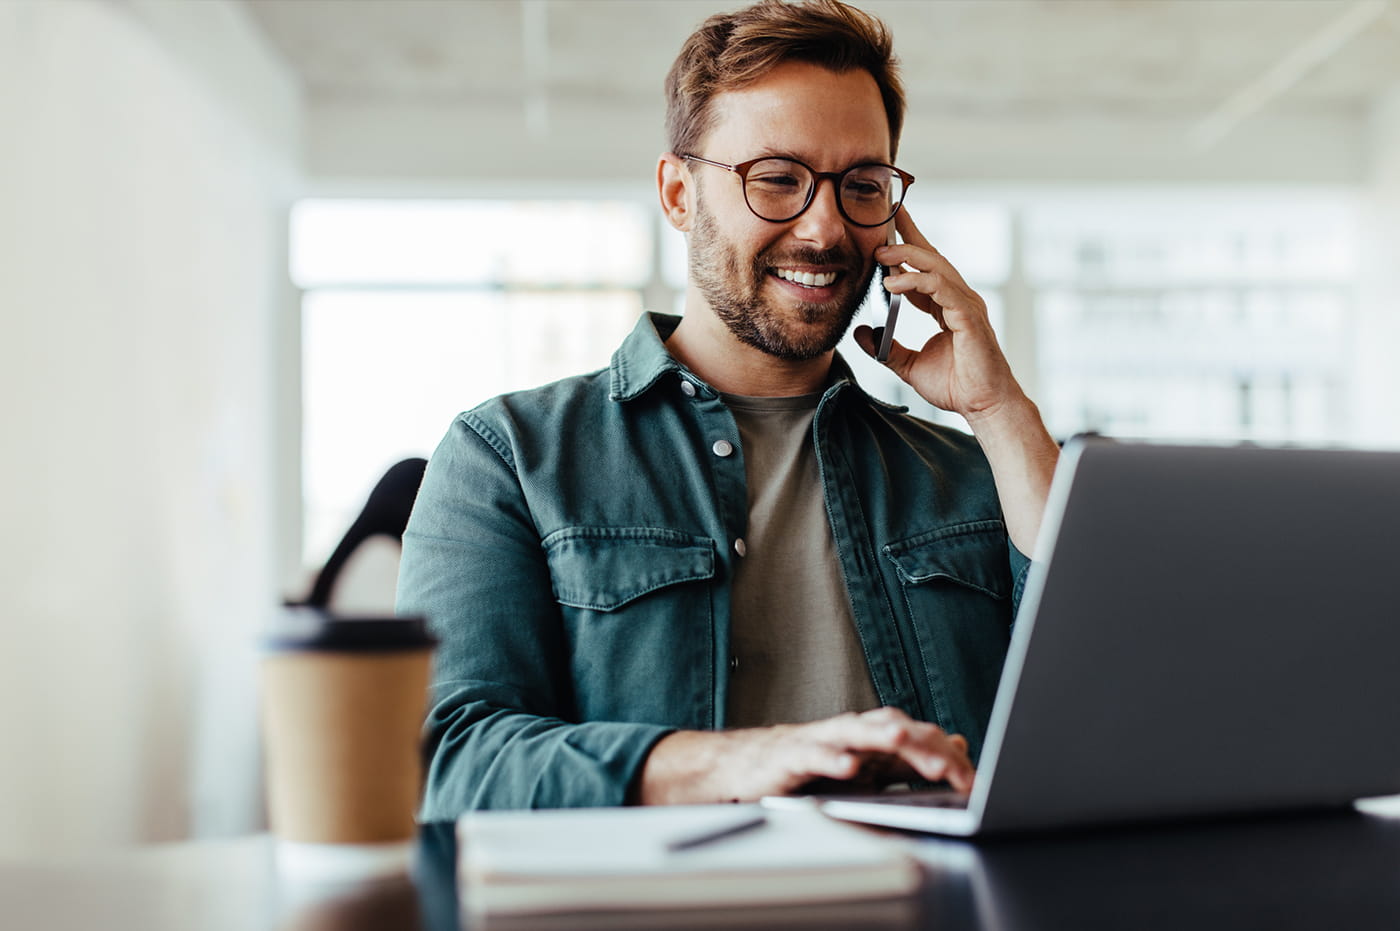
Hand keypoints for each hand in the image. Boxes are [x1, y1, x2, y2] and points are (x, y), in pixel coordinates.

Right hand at [637, 707, 974, 804]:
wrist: (747, 767)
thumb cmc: (809, 766)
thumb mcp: (867, 768)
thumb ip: (910, 759)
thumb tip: (956, 745)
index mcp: (872, 736)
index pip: (918, 738)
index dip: (945, 757)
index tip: (972, 781)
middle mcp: (850, 732)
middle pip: (893, 729)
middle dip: (922, 747)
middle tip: (951, 767)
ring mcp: (821, 741)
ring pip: (855, 733)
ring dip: (880, 736)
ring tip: (902, 742)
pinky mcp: (792, 756)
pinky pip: (814, 756)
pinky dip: (831, 760)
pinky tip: (848, 768)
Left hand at [853, 206, 1026, 424]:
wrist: (982, 406)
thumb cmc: (957, 386)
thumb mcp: (908, 365)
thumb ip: (885, 348)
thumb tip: (861, 333)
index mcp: (946, 306)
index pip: (925, 269)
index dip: (906, 248)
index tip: (885, 230)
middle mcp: (959, 299)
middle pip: (932, 257)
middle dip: (908, 236)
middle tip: (882, 223)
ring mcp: (966, 305)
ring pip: (936, 266)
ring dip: (907, 256)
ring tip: (880, 255)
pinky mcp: (968, 316)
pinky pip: (941, 288)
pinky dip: (916, 281)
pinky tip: (893, 283)